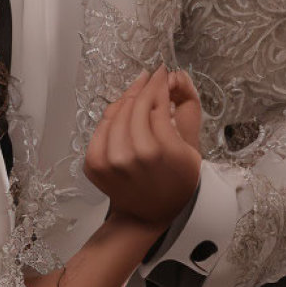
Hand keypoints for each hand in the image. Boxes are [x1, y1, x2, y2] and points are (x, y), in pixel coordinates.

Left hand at [84, 65, 201, 229]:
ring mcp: (109, 159)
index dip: (160, 84)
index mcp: (161, 150)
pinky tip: (124, 106)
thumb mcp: (192, 150)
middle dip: (145, 86)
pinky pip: (101, 127)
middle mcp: (132, 154)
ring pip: (116, 113)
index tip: (163, 72)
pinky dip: (112, 114)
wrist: (148, 215)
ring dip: (129, 97)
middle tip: (152, 75)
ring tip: (140, 87)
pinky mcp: (93, 163)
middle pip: (136, 105)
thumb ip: (188, 112)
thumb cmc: (176, 183)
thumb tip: (179, 77)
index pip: (158, 103)